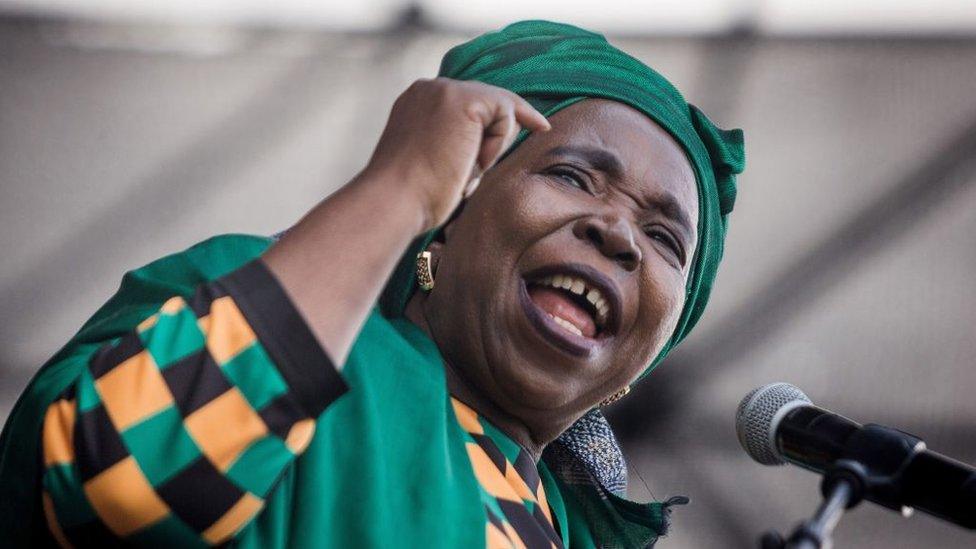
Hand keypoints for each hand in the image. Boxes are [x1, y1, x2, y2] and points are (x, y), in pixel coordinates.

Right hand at [362, 78, 550, 233]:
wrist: (394, 201)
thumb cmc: (412, 197)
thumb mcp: (434, 162)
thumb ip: (457, 145)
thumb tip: (486, 150)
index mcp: (417, 102)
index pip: (471, 102)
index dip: (502, 117)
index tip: (539, 125)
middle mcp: (429, 88)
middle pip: (490, 100)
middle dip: (504, 132)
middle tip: (489, 163)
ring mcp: (445, 90)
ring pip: (500, 109)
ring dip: (492, 148)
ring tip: (462, 171)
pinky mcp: (464, 99)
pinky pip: (504, 115)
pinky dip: (496, 145)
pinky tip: (472, 163)